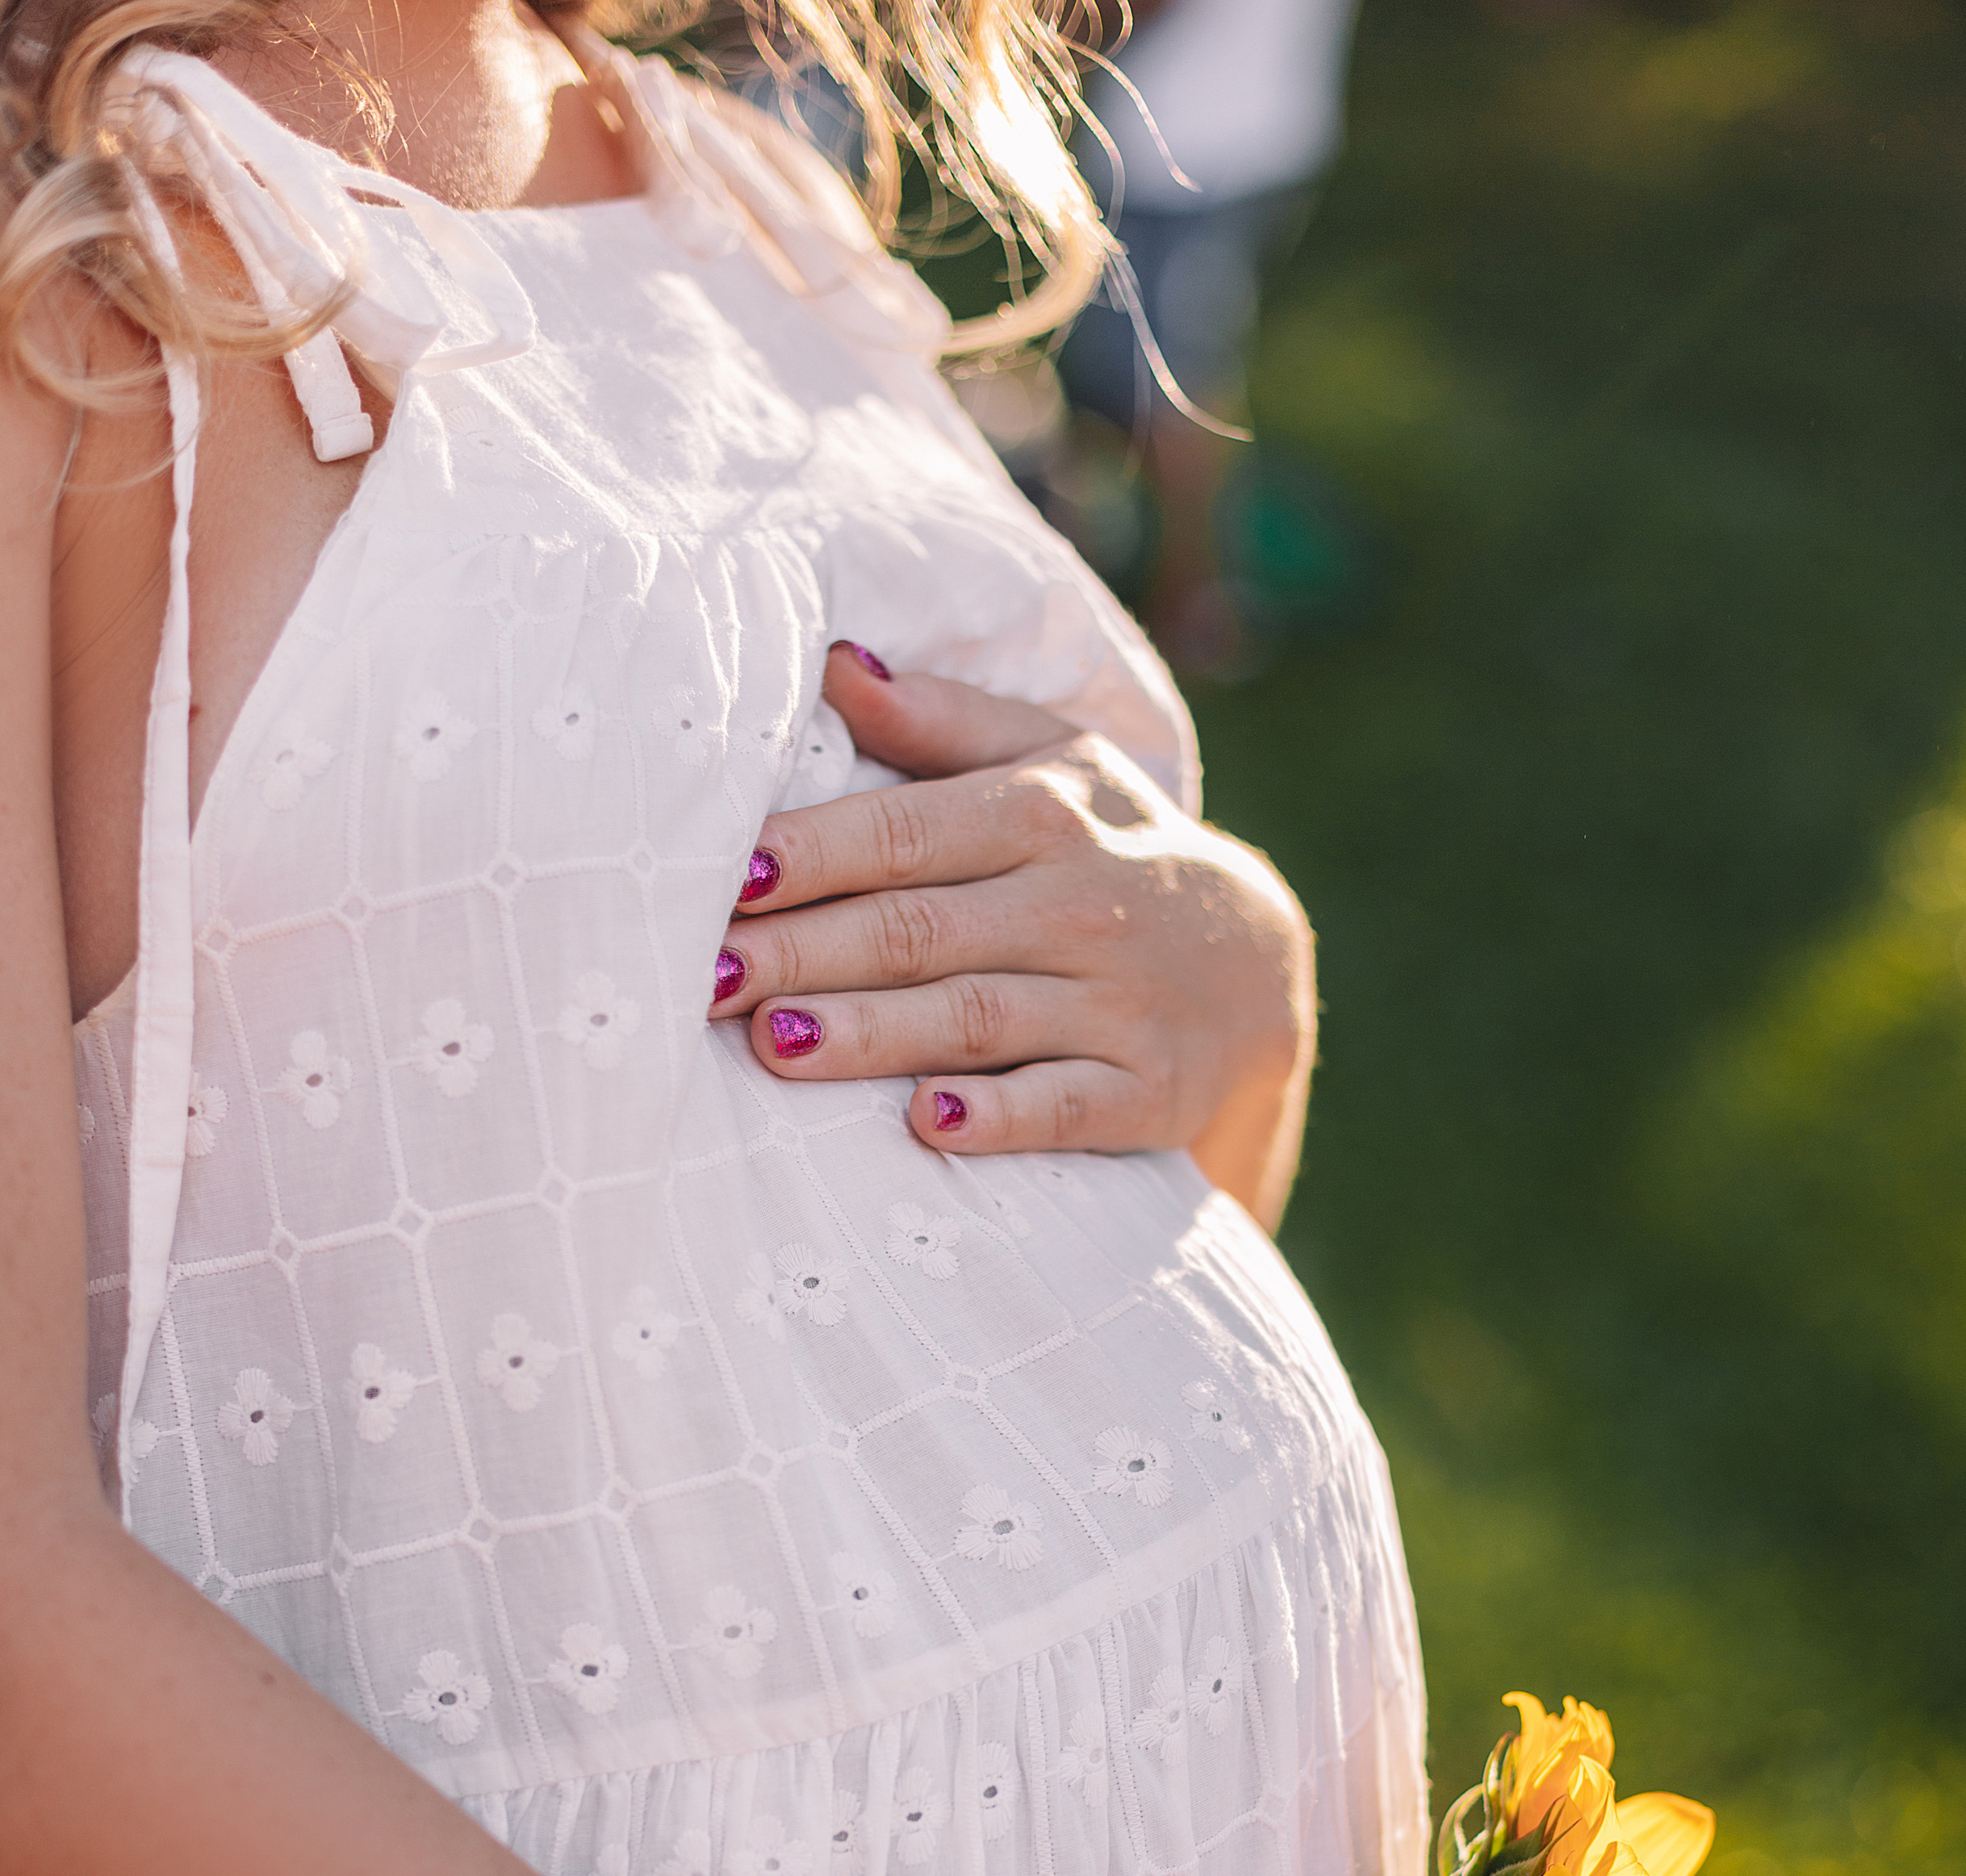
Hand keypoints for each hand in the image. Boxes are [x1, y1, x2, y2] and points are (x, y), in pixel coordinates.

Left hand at [709, 644, 1318, 1229]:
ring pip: (975, 1018)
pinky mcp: (1143, 1092)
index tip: (727, 873)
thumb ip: (942, 721)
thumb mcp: (1053, 763)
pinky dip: (999, 1118)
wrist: (1256, 972)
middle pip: (920, 928)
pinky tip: (928, 1124)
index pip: (908, 829)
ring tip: (777, 1044)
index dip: (815, 851)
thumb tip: (834, 663)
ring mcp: (1114, 1004)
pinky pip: (1064, 1109)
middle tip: (709, 975)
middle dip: (809, 951)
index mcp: (1042, 812)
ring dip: (874, 1034)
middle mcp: (1078, 904)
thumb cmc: (1110, 854)